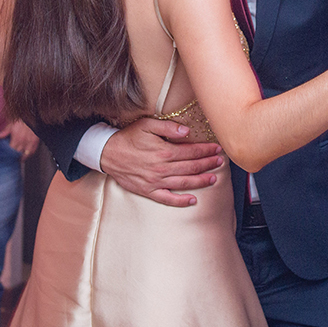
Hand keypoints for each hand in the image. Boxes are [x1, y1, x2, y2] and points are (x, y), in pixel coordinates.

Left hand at [0, 120, 39, 158]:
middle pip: (18, 153)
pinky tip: (27, 155)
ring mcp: (30, 142)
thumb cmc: (22, 118)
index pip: (11, 150)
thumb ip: (5, 131)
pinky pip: (33, 151)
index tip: (7, 155)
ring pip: (26, 154)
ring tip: (19, 159)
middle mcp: (23, 142)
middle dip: (14, 156)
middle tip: (12, 158)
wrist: (32, 115)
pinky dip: (29, 154)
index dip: (9, 154)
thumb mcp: (12, 123)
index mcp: (16, 138)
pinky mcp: (36, 141)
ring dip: (22, 157)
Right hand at [100, 117, 224, 206]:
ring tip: (214, 178)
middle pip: (191, 167)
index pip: (191, 151)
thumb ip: (168, 127)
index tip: (217, 148)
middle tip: (220, 161)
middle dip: (208, 164)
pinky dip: (181, 201)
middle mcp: (162, 168)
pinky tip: (193, 200)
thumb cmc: (128, 137)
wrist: (107, 153)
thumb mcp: (147, 125)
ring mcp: (155, 182)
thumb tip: (187, 131)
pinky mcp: (148, 191)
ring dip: (201, 181)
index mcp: (163, 151)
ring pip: (184, 183)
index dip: (206, 150)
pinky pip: (167, 199)